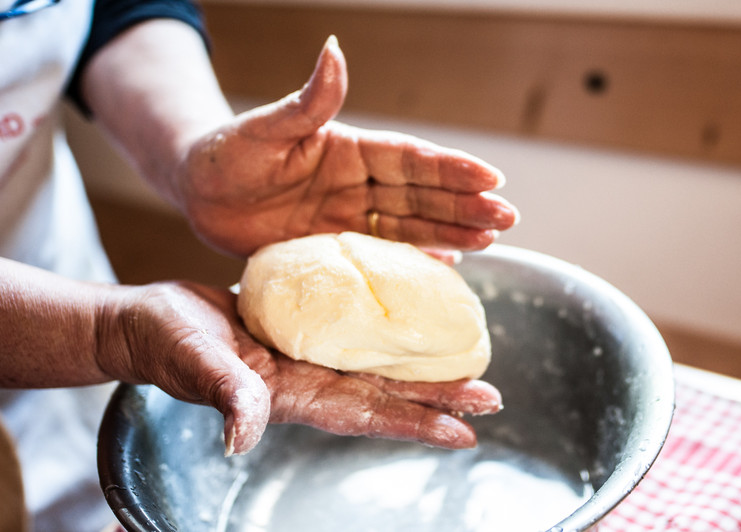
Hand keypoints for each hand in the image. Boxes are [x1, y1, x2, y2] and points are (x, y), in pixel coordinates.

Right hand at [97, 281, 501, 454]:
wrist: (146, 322)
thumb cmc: (163, 344)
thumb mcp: (193, 362)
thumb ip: (223, 394)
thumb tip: (242, 435)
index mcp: (293, 394)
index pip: (367, 413)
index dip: (415, 423)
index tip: (465, 432)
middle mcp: (311, 380)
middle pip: (387, 393)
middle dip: (438, 399)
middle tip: (491, 398)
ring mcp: (309, 357)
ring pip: (378, 366)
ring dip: (422, 369)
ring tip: (468, 365)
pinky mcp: (303, 331)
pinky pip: (357, 334)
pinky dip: (390, 332)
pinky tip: (413, 323)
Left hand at [177, 36, 517, 256]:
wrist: (200, 194)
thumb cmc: (224, 154)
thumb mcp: (262, 128)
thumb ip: (305, 102)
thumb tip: (334, 50)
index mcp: (348, 149)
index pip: (408, 159)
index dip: (449, 168)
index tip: (489, 177)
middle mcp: (358, 182)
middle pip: (422, 194)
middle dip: (466, 204)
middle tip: (508, 218)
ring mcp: (351, 215)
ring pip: (412, 224)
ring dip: (453, 230)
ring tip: (493, 239)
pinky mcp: (337, 246)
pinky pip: (385, 252)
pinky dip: (418, 257)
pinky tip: (450, 262)